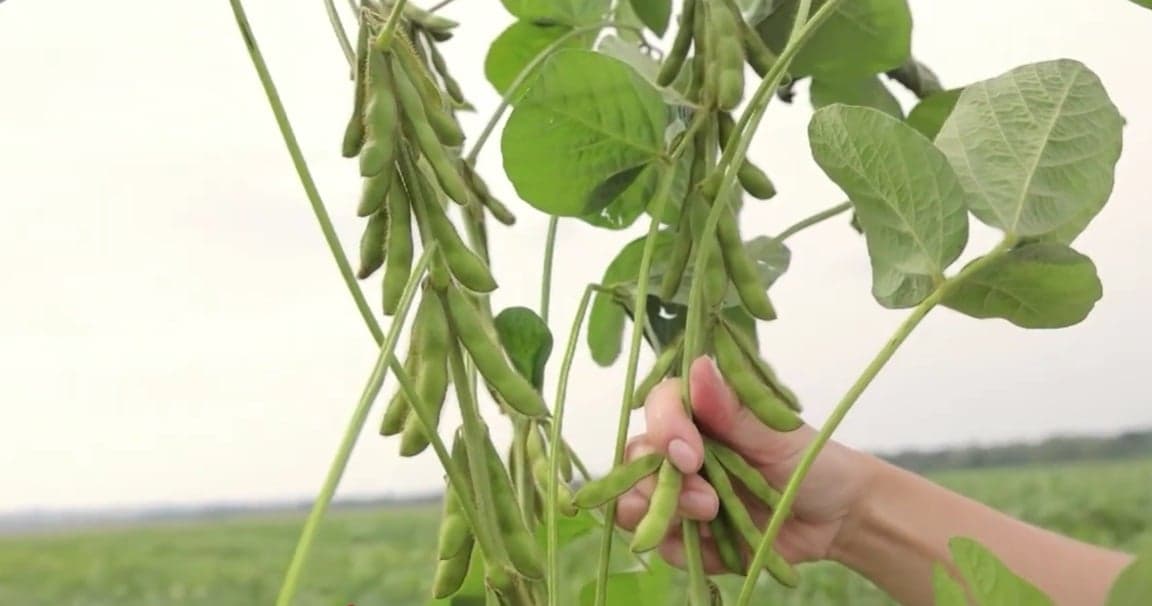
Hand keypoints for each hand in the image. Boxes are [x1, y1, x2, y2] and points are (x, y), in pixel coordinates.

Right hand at [613, 356, 880, 570]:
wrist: (838, 518)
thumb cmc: (812, 462)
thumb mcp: (777, 434)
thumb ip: (732, 409)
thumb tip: (698, 365)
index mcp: (700, 415)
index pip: (658, 409)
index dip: (664, 428)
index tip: (690, 453)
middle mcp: (681, 452)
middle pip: (636, 459)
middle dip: (659, 481)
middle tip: (706, 499)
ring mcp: (681, 494)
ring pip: (635, 502)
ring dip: (663, 512)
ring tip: (708, 516)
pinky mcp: (687, 534)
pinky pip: (662, 543)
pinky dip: (681, 546)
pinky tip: (714, 542)